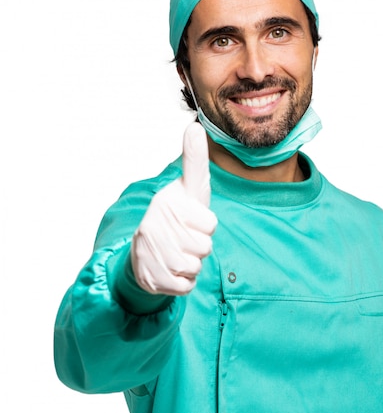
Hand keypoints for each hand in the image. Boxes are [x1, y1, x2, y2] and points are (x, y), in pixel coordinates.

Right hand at [131, 122, 217, 294]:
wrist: (143, 252)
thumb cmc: (176, 217)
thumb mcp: (189, 189)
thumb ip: (194, 161)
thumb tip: (194, 126)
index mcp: (168, 202)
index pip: (210, 224)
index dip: (206, 225)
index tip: (192, 219)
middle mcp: (154, 224)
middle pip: (204, 247)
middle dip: (199, 247)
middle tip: (184, 239)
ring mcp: (149, 251)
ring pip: (194, 267)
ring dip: (192, 265)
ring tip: (177, 253)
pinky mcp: (149, 277)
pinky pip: (185, 286)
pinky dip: (184, 282)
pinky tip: (171, 271)